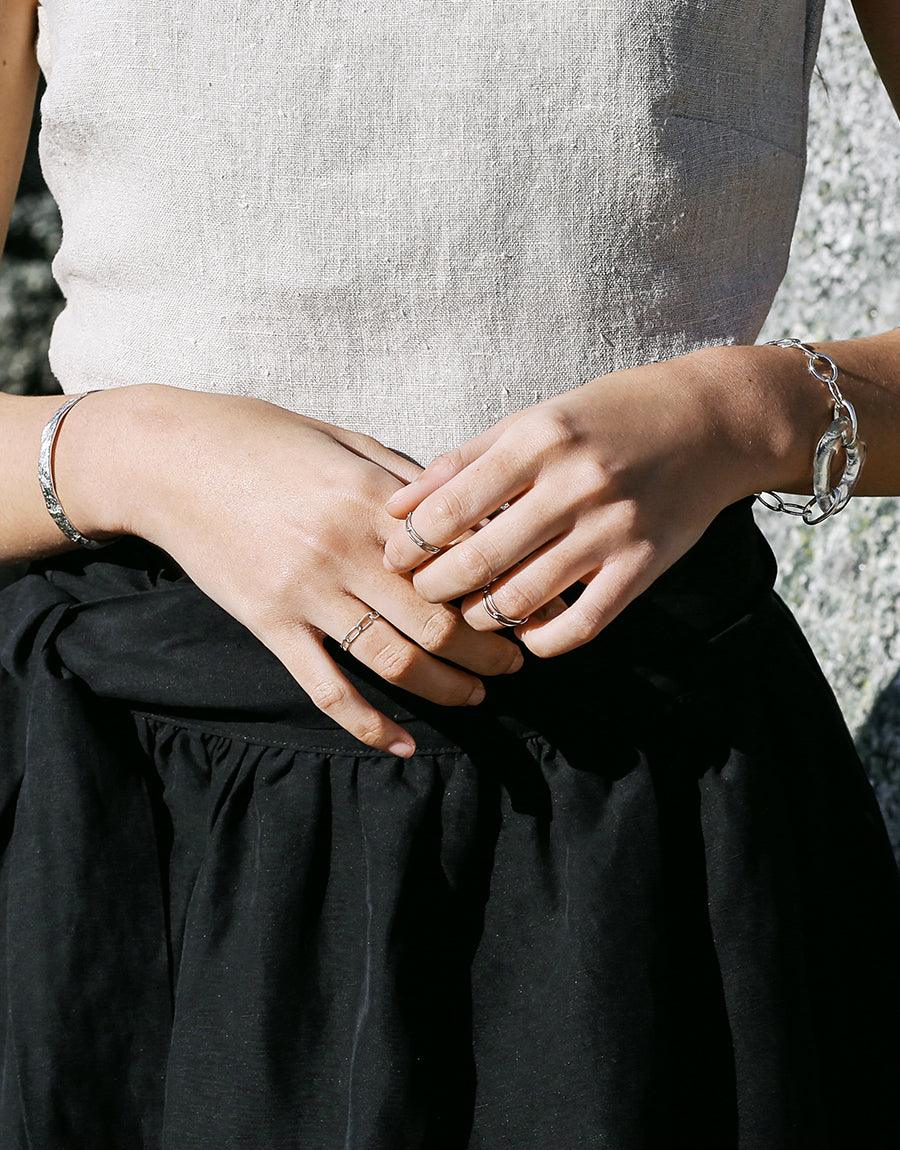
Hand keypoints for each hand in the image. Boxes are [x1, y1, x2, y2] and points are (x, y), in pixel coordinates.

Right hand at [118, 386, 524, 756]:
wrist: (169, 457)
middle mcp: (345, 550)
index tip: (532, 606)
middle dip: (489, 651)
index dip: (503, 588)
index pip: (459, 558)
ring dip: (446, 688)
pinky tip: (400, 745)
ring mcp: (306, 593)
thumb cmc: (260, 438)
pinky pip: (326, 687)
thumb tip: (462, 509)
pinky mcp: (269, 624)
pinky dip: (367, 724)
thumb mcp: (343, 439)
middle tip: (515, 663)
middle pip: (439, 621)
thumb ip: (403, 477)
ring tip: (477, 697)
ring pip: (394, 660)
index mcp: (372, 499)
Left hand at [381, 346, 766, 657]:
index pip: (449, 509)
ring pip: (521, 600)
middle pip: (477, 562)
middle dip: (433, 589)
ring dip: (480, 618)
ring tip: (467, 613)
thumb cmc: (609, 417)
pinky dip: (542, 641)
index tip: (394, 558)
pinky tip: (525, 632)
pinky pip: (581, 625)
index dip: (409, 545)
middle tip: (422, 594)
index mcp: (538, 440)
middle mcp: (573, 485)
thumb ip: (464, 461)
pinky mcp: (643, 566)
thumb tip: (397, 506)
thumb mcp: (534, 420)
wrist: (711, 423)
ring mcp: (611, 530)